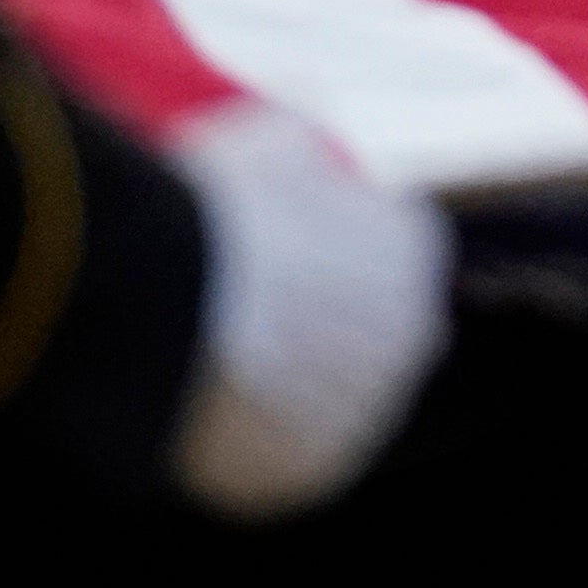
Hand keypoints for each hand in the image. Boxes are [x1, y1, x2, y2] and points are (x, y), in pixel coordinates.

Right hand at [167, 103, 450, 517]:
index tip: (272, 248)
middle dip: (313, 323)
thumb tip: (313, 111)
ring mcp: (362, 416)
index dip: (324, 248)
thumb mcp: (264, 137)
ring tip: (203, 355)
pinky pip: (279, 458)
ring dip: (281, 384)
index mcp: (410, 249)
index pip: (387, 250)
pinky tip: (193, 404)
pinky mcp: (305, 476)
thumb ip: (302, 135)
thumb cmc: (219, 210)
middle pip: (364, 333)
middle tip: (236, 305)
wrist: (177, 304)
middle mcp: (410, 338)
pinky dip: (245, 439)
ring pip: (323, 400)